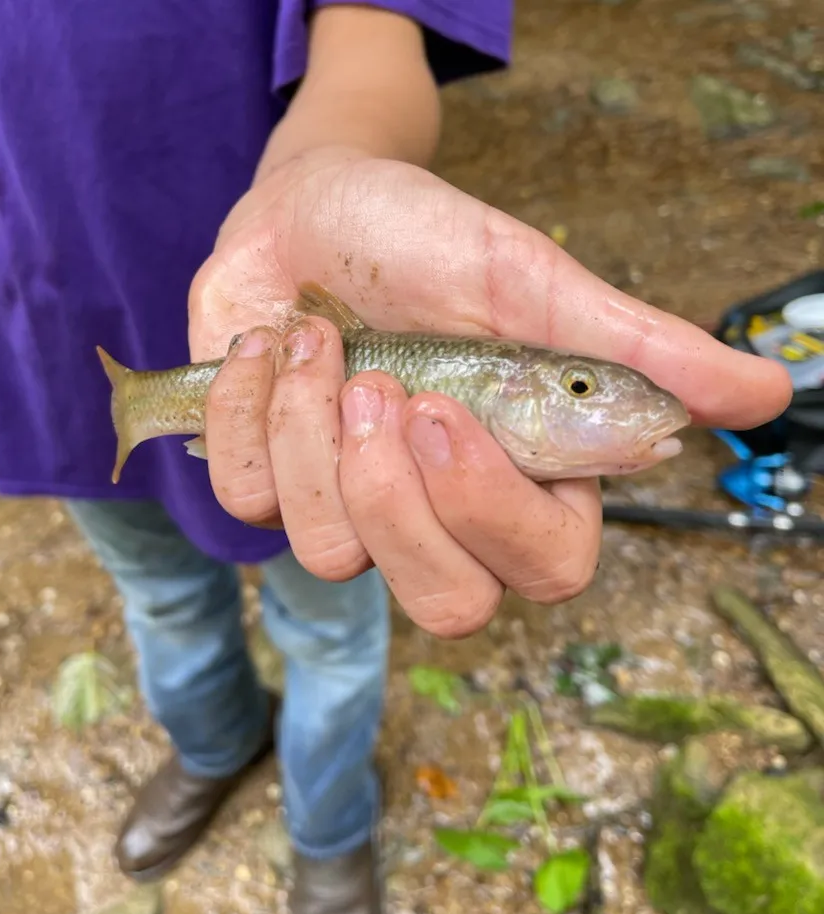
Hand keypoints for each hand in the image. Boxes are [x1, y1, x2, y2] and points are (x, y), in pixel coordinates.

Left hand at [189, 149, 791, 637]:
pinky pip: (247, 500)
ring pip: (332, 552)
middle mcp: (438, 514)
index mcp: (520, 475)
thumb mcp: (526, 281)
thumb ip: (629, 345)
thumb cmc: (423, 242)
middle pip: (446, 603)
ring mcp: (348, 510)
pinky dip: (249, 408)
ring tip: (317, 342)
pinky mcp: (267, 487)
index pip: (545, 569)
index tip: (443, 408)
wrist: (310, 208)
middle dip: (397, 495)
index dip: (492, 510)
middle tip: (381, 384)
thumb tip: (768, 395)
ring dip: (312, 430)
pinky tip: (266, 348)